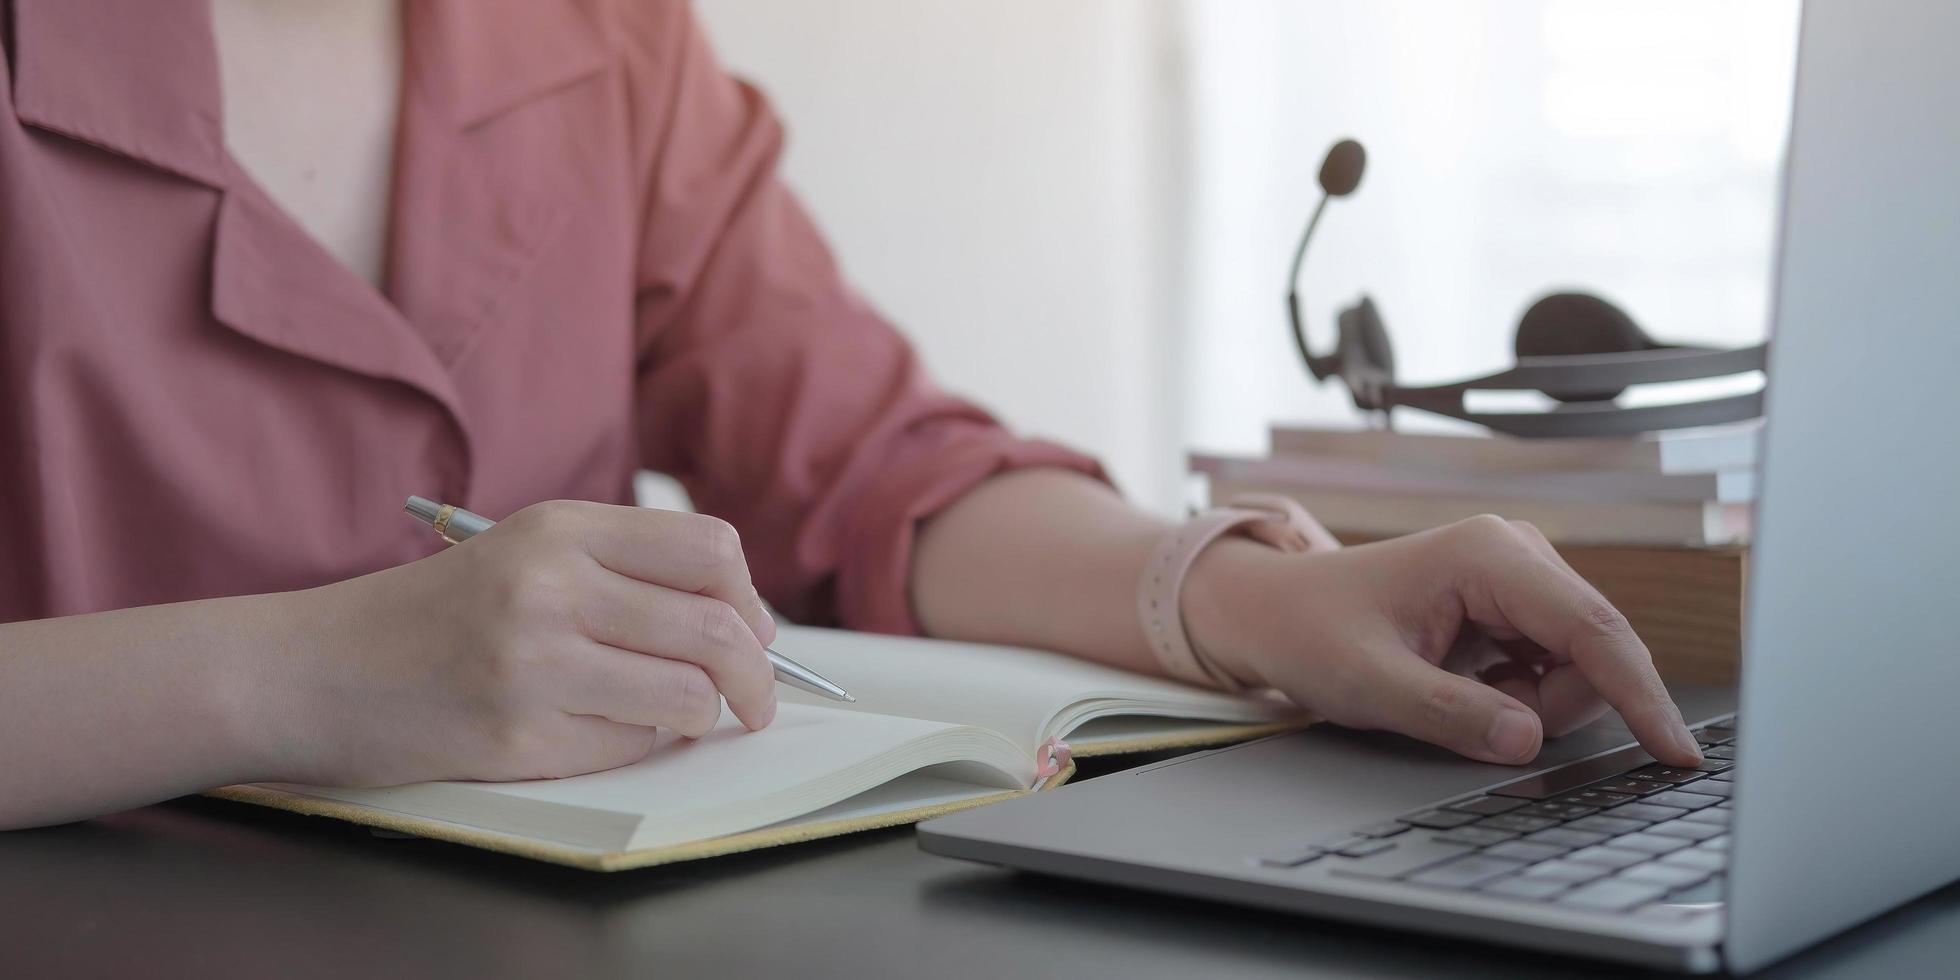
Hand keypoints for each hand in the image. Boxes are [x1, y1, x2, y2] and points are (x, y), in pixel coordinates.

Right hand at [253, 500, 778, 786]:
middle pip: (719, 627)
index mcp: (560, 528)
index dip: (751, 598)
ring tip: (675, 715)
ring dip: (698, 715)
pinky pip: (629, 747)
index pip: (711, 549)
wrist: (310, 671)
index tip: (753, 631)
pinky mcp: (517, 735)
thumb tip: (746, 621)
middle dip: (758, 676)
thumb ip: (624, 571)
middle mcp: (550, 585)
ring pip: (689, 696)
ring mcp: (533, 662)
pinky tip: (595, 731)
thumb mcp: (524, 554)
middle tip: (756, 700)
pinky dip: (634, 746)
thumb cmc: (429, 617)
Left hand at [1184, 515, 1702, 766]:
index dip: (1641, 697)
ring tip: (1457, 697)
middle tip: (1476, 722)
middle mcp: (1516, 555)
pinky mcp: (1514, 607)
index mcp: (1489, 555)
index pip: (1594, 632)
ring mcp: (1520, 579)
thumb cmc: (1312, 632)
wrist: (1275, 611)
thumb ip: (1448, 713)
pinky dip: (1522, 699)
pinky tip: (1468, 689)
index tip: (1675, 753)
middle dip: (1552, 708)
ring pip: (1578, 668)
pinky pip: (1553, 670)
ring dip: (1534, 706)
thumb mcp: (1368, 682)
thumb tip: (1526, 741)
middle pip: (1594, 654)